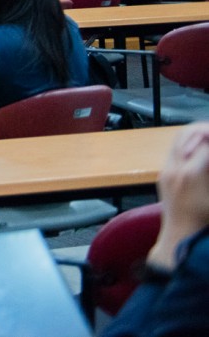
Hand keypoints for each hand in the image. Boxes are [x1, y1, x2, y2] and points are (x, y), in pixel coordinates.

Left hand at [149, 123, 208, 269]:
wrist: (180, 236)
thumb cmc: (204, 222)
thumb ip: (208, 167)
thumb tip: (206, 154)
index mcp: (192, 174)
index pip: (207, 143)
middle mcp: (175, 168)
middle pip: (190, 134)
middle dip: (206, 129)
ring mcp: (167, 169)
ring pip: (180, 138)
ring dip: (197, 134)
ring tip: (208, 136)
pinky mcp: (163, 174)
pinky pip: (175, 149)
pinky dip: (189, 143)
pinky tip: (201, 148)